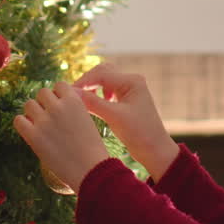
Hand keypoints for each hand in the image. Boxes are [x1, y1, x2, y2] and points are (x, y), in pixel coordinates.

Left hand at [13, 81, 111, 191]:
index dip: (58, 95)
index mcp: (74, 101)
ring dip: (33, 113)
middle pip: (42, 93)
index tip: (61, 107)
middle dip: (45, 103)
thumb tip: (54, 100)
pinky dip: (23, 124)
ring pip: (29, 104)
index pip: (59, 85)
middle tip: (50, 118)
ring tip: (41, 126)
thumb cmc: (92, 149)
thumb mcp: (86, 120)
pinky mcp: (34, 136)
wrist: (91, 171)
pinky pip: (19, 120)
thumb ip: (71, 108)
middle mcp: (58, 107)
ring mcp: (45, 121)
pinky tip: (31, 132)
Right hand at [74, 63, 178, 180]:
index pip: (101, 74)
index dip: (83, 82)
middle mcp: (131, 81)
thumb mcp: (114, 117)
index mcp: (132, 81)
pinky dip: (97, 95)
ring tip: (82, 101)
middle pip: (102, 72)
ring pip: (104, 81)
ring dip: (92, 88)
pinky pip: (107, 90)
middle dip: (87, 82)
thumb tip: (71, 92)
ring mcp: (129, 90)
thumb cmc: (139, 134)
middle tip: (73, 95)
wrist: (155, 151)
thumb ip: (93, 103)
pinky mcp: (126, 99)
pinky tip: (93, 106)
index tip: (68, 93)